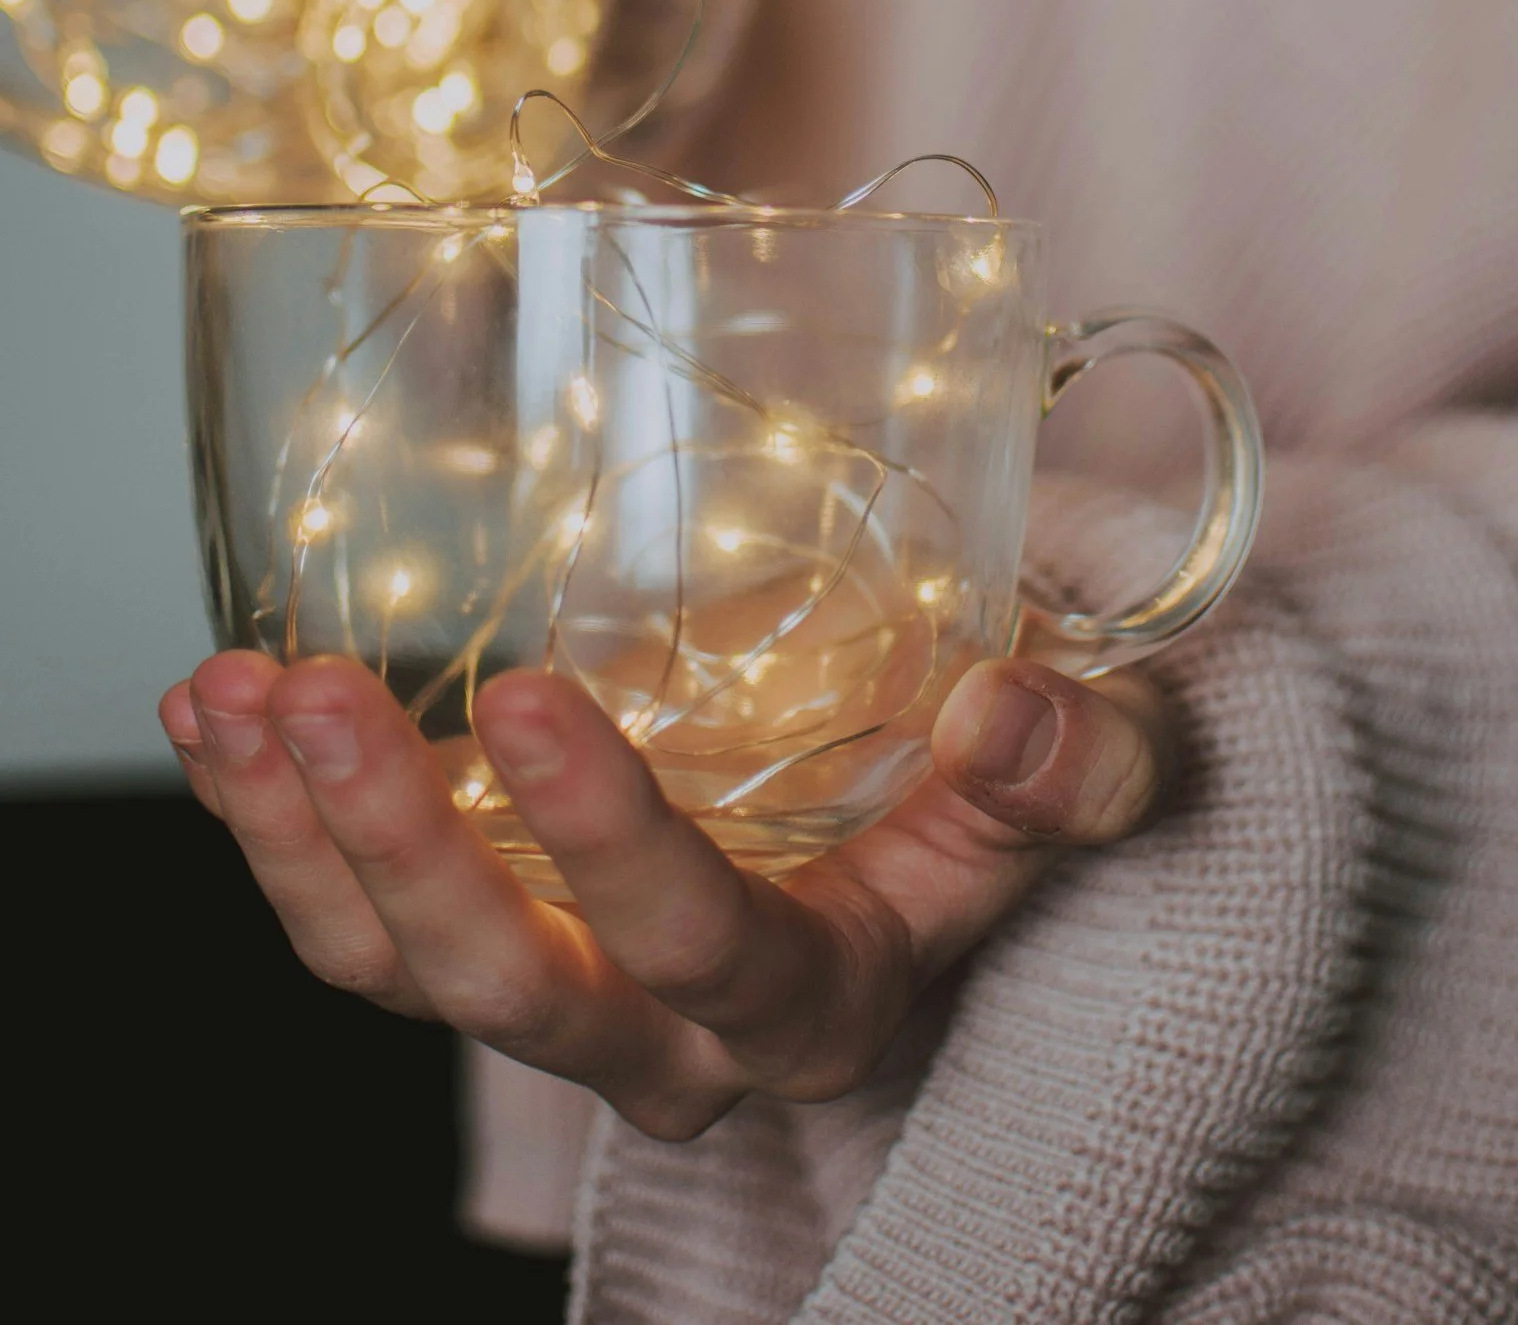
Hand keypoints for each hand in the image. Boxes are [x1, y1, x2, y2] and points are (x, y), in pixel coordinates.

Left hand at [160, 650, 1166, 1139]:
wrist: (932, 785)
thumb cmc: (1006, 773)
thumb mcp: (1094, 762)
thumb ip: (1079, 760)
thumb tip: (998, 715)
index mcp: (820, 997)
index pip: (700, 952)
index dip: (606, 845)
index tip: (529, 698)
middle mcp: (669, 1034)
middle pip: (504, 994)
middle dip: (393, 853)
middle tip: (315, 694)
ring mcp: (559, 983)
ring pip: (390, 970)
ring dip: (290, 839)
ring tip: (230, 696)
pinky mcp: (484, 916)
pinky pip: (347, 915)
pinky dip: (262, 820)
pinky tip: (212, 714)